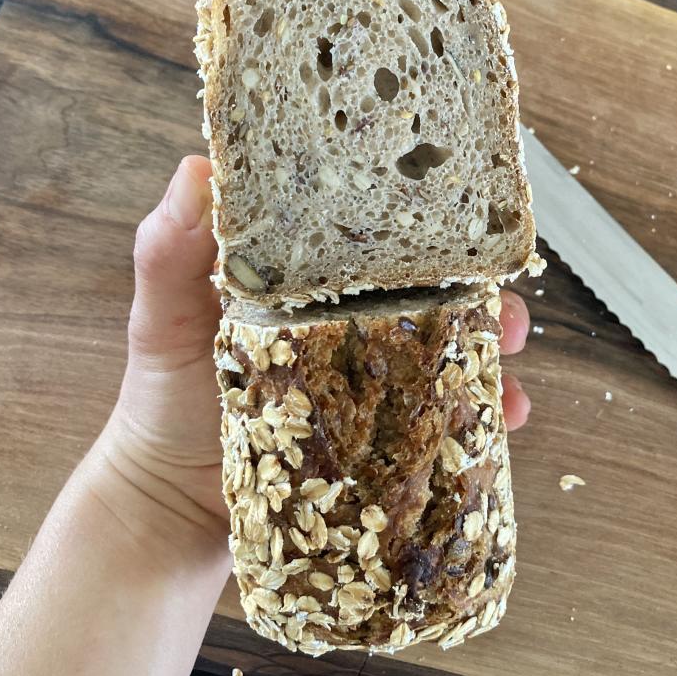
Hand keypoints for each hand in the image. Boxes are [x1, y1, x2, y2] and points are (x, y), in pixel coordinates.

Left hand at [100, 156, 534, 532]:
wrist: (170, 504)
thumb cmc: (163, 401)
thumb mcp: (165, 320)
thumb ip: (168, 253)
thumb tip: (194, 170)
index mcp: (302, 282)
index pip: (367, 235)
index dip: (416, 222)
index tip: (457, 213)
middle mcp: (344, 322)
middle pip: (426, 290)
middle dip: (475, 285)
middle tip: (503, 292)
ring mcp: (368, 378)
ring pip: (446, 347)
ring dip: (490, 342)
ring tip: (514, 346)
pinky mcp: (380, 433)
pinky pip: (441, 415)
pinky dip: (479, 413)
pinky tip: (502, 414)